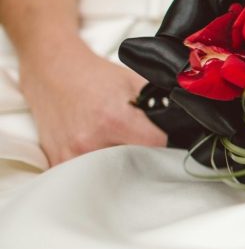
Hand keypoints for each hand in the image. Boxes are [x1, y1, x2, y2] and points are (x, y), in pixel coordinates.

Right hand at [19, 43, 165, 165]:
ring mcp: (71, 154)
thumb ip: (161, 104)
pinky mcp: (58, 160)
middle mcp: (91, 140)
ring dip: (121, 168)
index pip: (156, 148)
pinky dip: (98, 171)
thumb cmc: (96, 76)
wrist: (52, 70)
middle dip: (146, 160)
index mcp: (114, 120)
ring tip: (123, 151)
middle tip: (147, 150)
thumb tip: (186, 121)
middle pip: (134, 166)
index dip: (167, 146)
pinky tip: (103, 158)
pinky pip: (86, 178)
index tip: (170, 144)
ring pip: (111, 175)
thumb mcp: (135, 83)